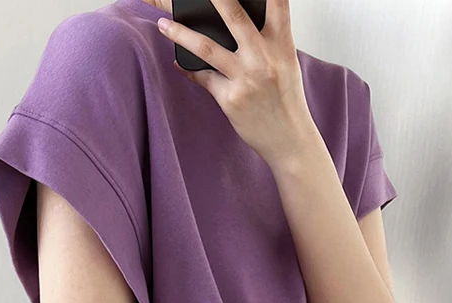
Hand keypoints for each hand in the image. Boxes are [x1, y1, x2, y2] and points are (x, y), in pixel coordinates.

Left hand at [156, 0, 315, 169]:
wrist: (289, 140)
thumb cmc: (285, 99)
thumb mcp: (285, 62)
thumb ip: (266, 39)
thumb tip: (235, 21)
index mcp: (281, 43)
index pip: (277, 2)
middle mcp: (264, 56)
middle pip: (233, 15)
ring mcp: (246, 78)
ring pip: (207, 48)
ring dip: (180, 34)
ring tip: (162, 24)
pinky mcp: (231, 99)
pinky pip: (203, 79)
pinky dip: (188, 70)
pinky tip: (179, 63)